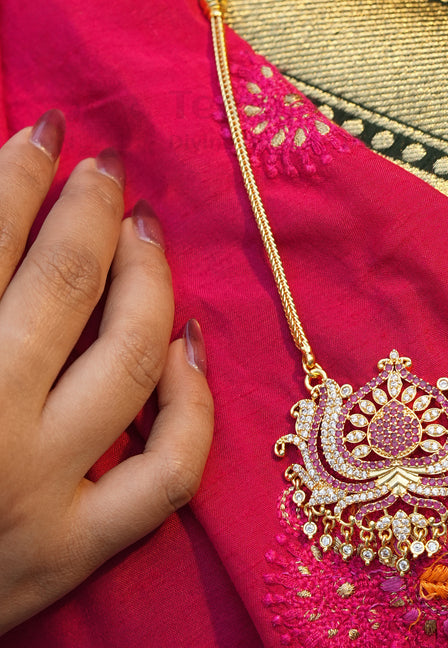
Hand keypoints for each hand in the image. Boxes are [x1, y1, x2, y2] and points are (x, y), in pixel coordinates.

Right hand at [0, 111, 214, 633]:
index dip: (18, 171)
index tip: (45, 131)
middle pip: (65, 284)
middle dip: (89, 208)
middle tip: (104, 167)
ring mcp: (37, 494)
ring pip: (127, 360)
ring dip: (147, 279)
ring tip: (144, 228)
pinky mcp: (71, 552)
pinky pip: (168, 472)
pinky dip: (193, 403)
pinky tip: (187, 343)